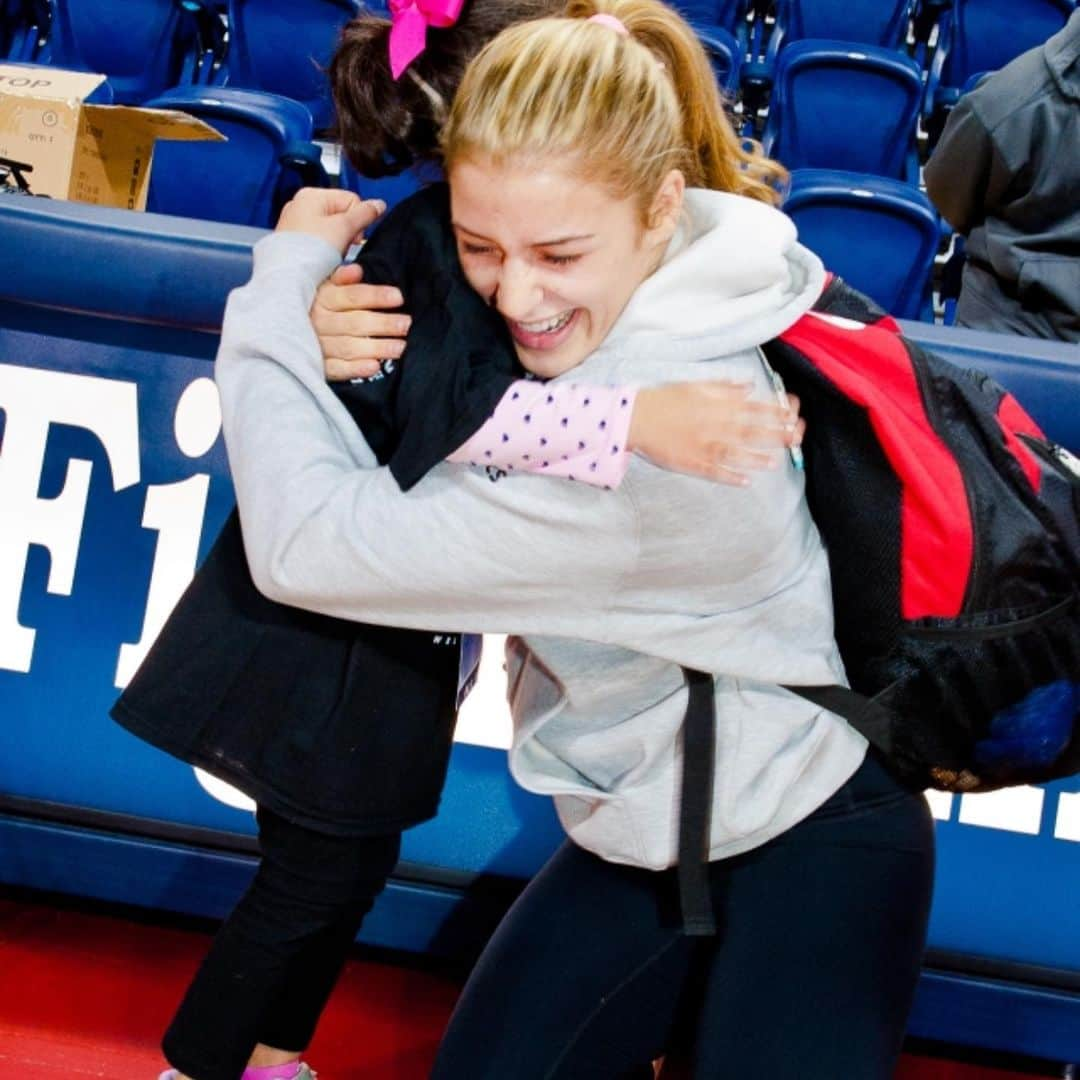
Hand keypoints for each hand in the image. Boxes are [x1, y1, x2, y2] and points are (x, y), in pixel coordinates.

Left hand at [276, 187, 384, 255]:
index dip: (358, 220)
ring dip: (336, 246)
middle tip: (340, 248)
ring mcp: (295, 226)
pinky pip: (318, 245)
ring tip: (329, 258)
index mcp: (312, 196)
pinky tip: (321, 263)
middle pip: (341, 216)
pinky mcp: (294, 245)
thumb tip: (379, 204)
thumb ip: (365, 214)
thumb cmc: (309, 251)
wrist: (287, 279)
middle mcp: (300, 207)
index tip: (352, 237)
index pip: (351, 200)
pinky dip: (324, 254)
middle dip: (346, 234)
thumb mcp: (344, 228)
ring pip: (331, 232)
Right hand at [312, 263, 411, 379]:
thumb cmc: (320, 305)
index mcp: (323, 298)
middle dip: (383, 324)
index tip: (399, 297)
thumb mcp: (327, 285)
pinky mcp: (318, 366)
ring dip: (376, 348)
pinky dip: (355, 369)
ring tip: (400, 347)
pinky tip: (374, 367)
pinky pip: (337, 369)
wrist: (292, 331)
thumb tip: (357, 269)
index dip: (376, 296)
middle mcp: (319, 322)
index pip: (352, 296)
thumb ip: (342, 276)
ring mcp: (317, 345)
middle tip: (406, 324)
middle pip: (355, 322)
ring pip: (349, 347)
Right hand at [628, 381, 803, 485]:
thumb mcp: (697, 386)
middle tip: (795, 438)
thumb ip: (725, 387)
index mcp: (717, 406)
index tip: (793, 415)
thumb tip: (749, 386)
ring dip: (756, 458)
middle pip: (751, 432)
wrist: (637, 418)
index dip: (776, 412)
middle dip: (775, 435)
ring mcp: (704, 447)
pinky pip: (715, 472)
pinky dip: (731, 477)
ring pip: (736, 454)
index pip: (754, 408)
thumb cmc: (666, 400)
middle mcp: (714, 426)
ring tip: (774, 463)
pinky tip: (746, 482)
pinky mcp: (692, 463)